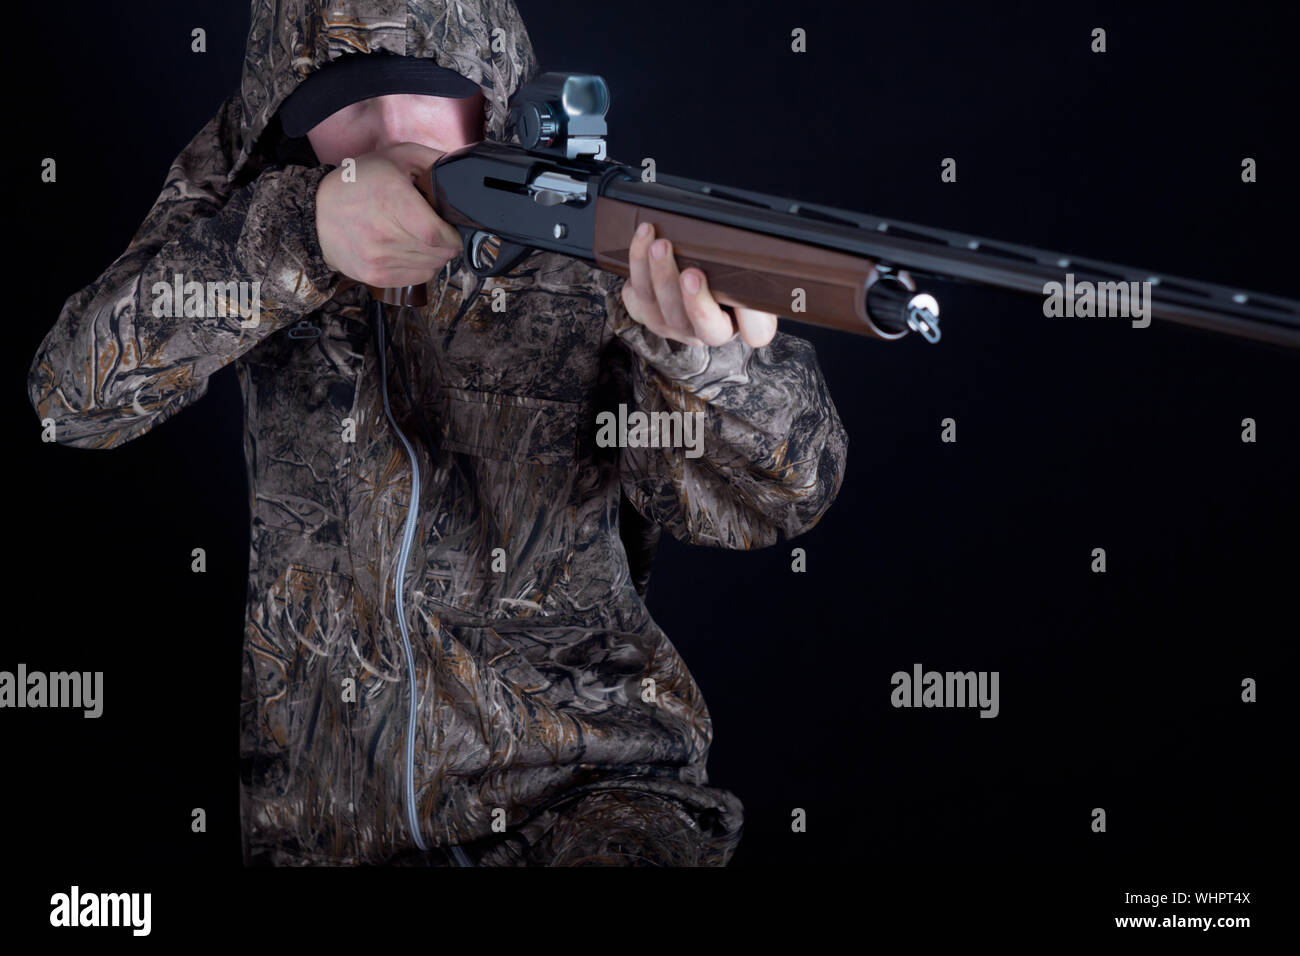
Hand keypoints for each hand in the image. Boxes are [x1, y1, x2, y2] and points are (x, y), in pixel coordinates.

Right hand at [315, 142, 462, 288]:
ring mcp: (378, 258)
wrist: (318, 212)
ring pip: (431, 267)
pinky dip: (422, 267)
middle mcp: (384, 234)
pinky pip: (417, 278)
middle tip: (439, 231)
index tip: (453, 229)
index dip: (453, 235)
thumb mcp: (397, 156)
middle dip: (447, 244)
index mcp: (392, 200)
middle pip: (439, 253)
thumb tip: (462, 170)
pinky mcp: (375, 276)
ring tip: (421, 239)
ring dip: (435, 255)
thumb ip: (433, 160)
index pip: (437, 234)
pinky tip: (411, 251)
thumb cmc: (360, 182)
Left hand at [620, 222, 777, 347]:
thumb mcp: (758, 304)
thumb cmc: (738, 291)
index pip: (711, 328)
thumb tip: (758, 325)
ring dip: (644, 266)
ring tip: (648, 236)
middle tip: (663, 246)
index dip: (700, 305)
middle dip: (665, 276)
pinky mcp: (644, 310)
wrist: (715, 281)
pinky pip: (632, 293)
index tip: (694, 275)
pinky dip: (632, 267)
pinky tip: (639, 243)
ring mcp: (663, 322)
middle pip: (672, 312)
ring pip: (648, 300)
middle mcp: (688, 331)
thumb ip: (759, 315)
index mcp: (719, 330)